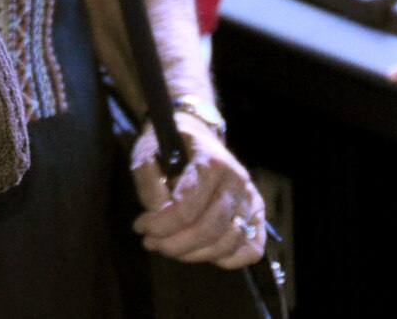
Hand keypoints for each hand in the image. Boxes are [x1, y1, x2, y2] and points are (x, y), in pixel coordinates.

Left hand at [130, 113, 266, 268]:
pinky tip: (201, 251)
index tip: (140, 226)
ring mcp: (251, 200)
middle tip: (151, 242)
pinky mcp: (257, 215)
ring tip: (170, 247)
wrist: (198, 136)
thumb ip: (147, 182)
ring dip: (195, 254)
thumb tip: (156, 213)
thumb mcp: (147, 152)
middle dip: (175, 245)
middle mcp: (237, 182)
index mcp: (211, 163)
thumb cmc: (170, 145)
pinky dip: (227, 259)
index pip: (187, 207)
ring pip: (228, 244)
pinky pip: (252, 249)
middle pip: (210, 230)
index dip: (161, 224)